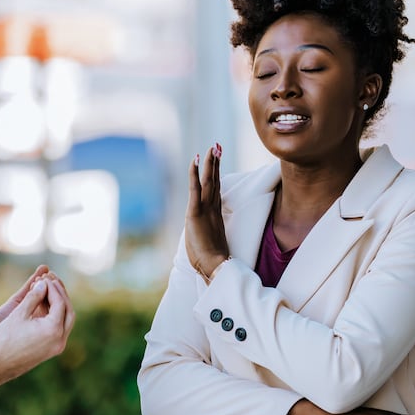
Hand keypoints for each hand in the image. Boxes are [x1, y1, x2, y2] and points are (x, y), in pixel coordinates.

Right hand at [0, 276, 75, 387]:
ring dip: (60, 304)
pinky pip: (60, 329)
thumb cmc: (5, 339)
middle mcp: (60, 339)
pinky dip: (56, 316)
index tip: (44, 278)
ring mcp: (58, 347)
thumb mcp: (19, 313)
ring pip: (67, 320)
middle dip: (61, 294)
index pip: (60, 303)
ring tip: (49, 290)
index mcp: (53, 330)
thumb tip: (43, 283)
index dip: (52, 288)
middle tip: (52, 281)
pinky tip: (46, 305)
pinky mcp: (52, 350)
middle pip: (68, 311)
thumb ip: (34, 296)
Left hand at [185, 143, 230, 280]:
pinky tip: (197, 159)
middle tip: (218, 147)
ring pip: (209, 181)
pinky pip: (196, 188)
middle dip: (216, 163)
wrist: (216, 267)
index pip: (216, 189)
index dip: (217, 174)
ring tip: (213, 147)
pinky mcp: (196, 212)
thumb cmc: (212, 261)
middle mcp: (212, 209)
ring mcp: (206, 209)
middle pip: (215, 181)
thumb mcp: (208, 243)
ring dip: (210, 163)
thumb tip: (208, 236)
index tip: (218, 161)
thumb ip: (208, 234)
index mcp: (215, 215)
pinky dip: (195, 173)